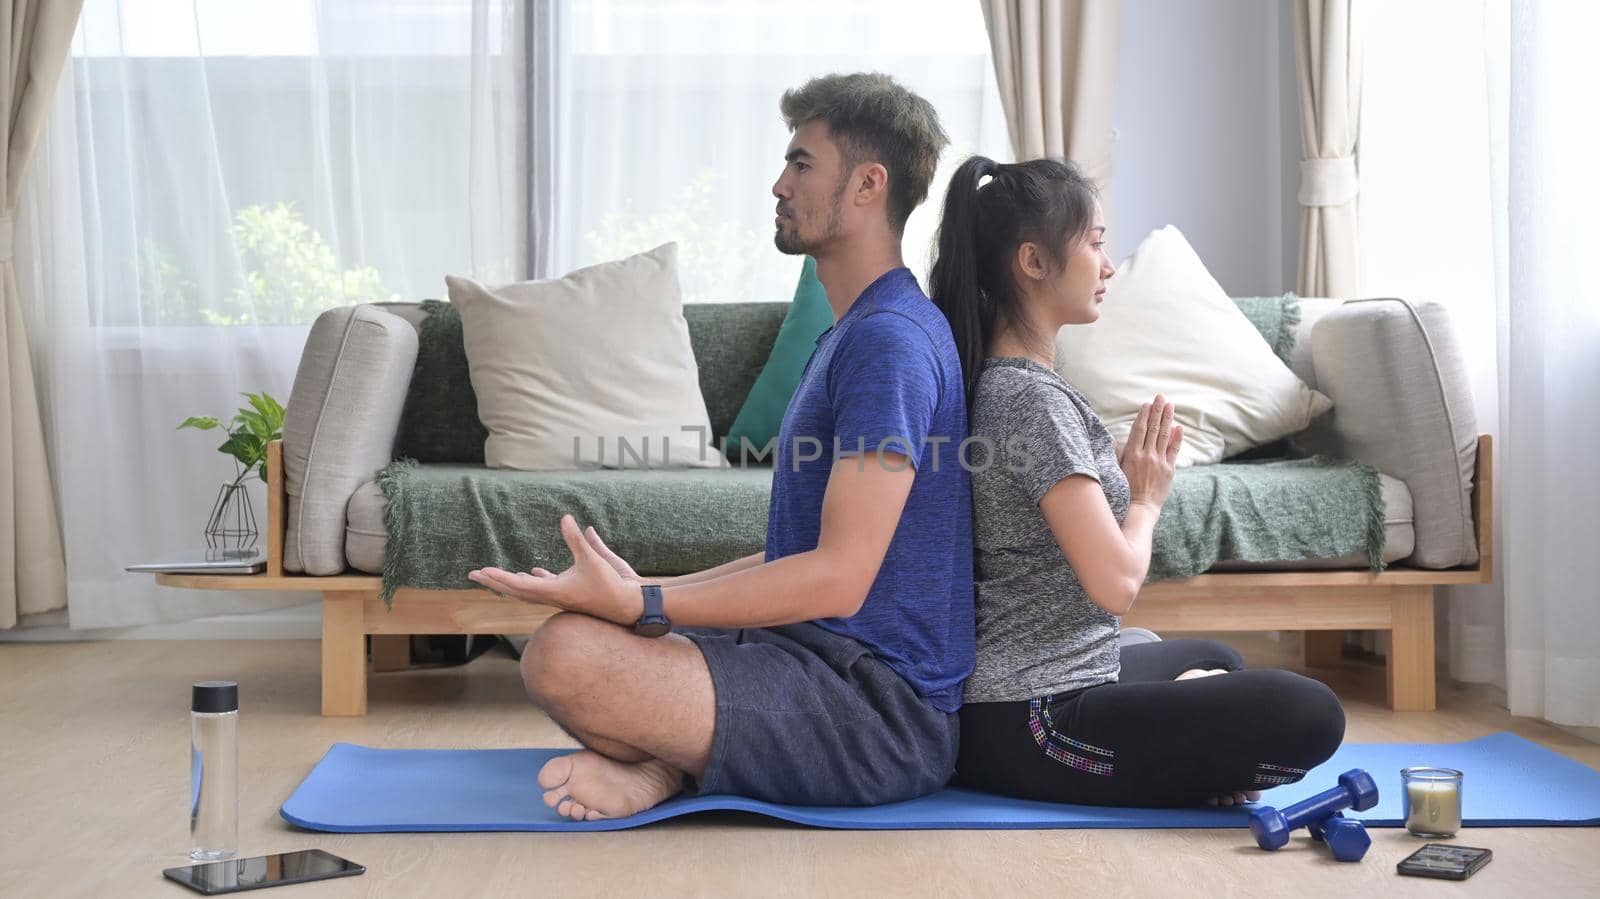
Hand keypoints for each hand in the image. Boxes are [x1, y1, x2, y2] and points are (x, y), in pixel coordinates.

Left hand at [467, 515, 640, 626]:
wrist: (625, 607)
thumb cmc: (609, 585)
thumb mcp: (593, 559)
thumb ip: (577, 540)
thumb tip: (565, 518)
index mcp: (553, 590)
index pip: (519, 584)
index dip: (499, 577)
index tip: (481, 572)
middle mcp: (551, 595)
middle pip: (515, 590)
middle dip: (494, 582)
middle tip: (472, 574)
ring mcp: (558, 596)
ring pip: (527, 590)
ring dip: (509, 583)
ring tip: (494, 577)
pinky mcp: (567, 593)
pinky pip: (543, 587)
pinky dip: (533, 580)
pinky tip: (531, 572)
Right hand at [1118, 394, 1182, 508]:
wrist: (1140, 507)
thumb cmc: (1125, 490)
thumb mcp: (1115, 470)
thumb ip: (1116, 453)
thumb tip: (1112, 438)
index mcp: (1132, 454)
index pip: (1139, 429)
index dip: (1144, 415)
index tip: (1147, 404)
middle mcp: (1147, 455)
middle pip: (1153, 428)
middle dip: (1157, 411)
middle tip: (1161, 397)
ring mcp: (1159, 462)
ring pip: (1164, 435)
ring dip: (1167, 419)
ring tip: (1170, 406)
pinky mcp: (1169, 470)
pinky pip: (1174, 450)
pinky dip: (1177, 438)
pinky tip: (1178, 427)